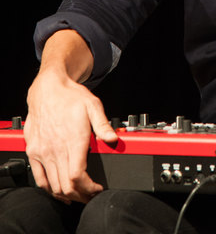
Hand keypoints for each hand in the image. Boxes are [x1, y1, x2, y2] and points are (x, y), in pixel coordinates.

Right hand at [24, 69, 117, 202]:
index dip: (88, 189)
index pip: (77, 177)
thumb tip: (114, 139)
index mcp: (72, 140)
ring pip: (53, 186)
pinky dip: (49, 189)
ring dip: (67, 195)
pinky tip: (59, 190)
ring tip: (78, 194)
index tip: (97, 189)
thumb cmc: (71, 96)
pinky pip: (39, 178)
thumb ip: (103, 125)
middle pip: (66, 186)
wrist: (48, 88)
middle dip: (81, 195)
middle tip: (90, 195)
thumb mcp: (93, 106)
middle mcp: (56, 149)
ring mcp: (42, 152)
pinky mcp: (33, 152)